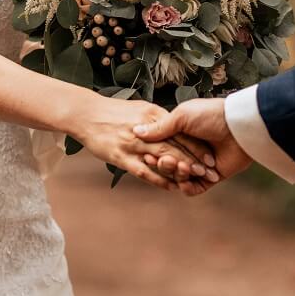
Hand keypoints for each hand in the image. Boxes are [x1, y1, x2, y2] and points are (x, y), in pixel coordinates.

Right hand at [73, 96, 217, 194]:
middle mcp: (147, 129)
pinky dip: (159, 180)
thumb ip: (159, 119)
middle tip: (209, 172)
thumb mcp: (141, 108)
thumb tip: (176, 128)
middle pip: (176, 147)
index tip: (210, 157)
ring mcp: (134, 144)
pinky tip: (171, 187)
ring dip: (180, 171)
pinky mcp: (121, 157)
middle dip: (194, 161)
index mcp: (154, 114)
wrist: (84, 111)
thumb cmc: (112, 109)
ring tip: (194, 180)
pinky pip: (144, 172)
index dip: (195, 146)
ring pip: (163, 160)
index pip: (180, 133)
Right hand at [135, 98, 251, 194]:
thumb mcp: (181, 116)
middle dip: (164, 165)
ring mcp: (201, 164)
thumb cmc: (212, 115)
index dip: (154, 153)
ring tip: (179, 166)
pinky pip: (194, 188)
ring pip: (180, 178)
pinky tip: (185, 182)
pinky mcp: (211, 177)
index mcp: (182, 135)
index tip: (147, 153)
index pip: (162, 149)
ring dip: (176, 174)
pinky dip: (187, 187)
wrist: (238, 126)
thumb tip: (136, 131)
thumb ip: (160, 128)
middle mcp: (190, 150)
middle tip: (165, 160)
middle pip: (169, 165)